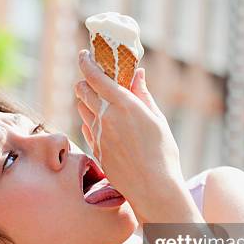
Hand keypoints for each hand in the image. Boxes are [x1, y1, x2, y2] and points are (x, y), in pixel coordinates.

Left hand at [75, 49, 186, 221]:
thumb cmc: (162, 153)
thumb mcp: (157, 119)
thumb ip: (142, 94)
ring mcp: (98, 134)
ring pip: (82, 108)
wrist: (152, 188)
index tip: (84, 55)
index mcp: (123, 104)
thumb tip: (137, 73)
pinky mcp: (96, 149)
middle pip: (82, 90)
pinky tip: (101, 121)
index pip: (95, 76)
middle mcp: (106, 117)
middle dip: (85, 81)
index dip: (86, 62)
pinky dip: (90, 120)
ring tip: (99, 100)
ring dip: (86, 100)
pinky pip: (86, 127)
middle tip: (94, 78)